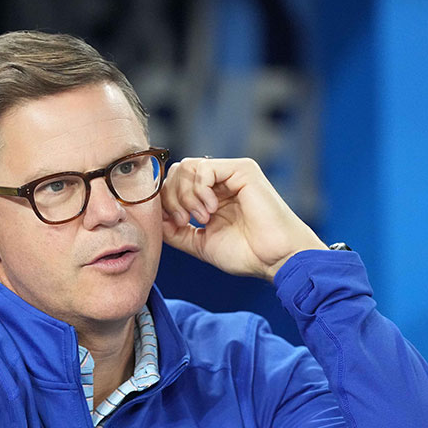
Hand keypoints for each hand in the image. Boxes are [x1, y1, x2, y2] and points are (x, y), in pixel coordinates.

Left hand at [160, 157, 326, 281]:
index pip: (174, 184)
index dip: (165, 202)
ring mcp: (231, 173)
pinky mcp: (242, 169)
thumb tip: (153, 218)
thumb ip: (175, 231)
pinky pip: (204, 168)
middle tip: (183, 221)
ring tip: (201, 218)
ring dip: (185, 196)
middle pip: (176, 172)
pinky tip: (212, 209)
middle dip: (172, 198)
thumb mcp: (199, 243)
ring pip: (186, 168)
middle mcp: (221, 182)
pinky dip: (200, 190)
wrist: (274, 259)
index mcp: (211, 196)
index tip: (175, 225)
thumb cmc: (245, 254)